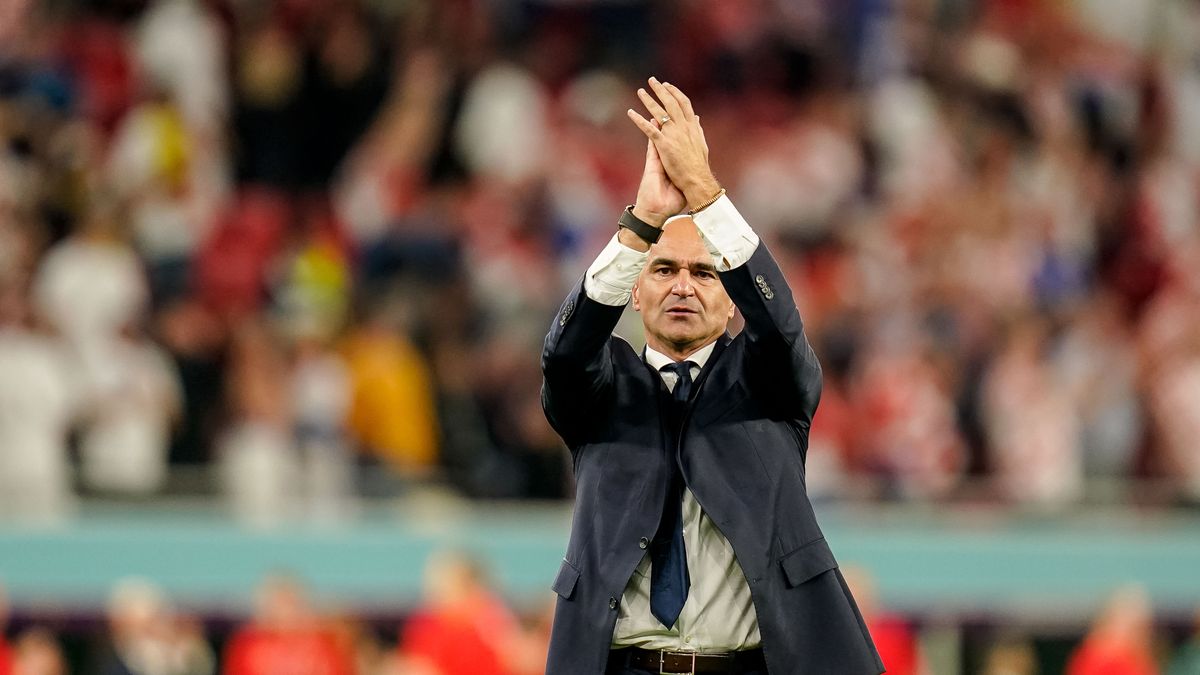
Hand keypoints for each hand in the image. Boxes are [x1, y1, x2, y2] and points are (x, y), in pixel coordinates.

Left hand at [626, 78, 722, 209]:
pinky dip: (639, 120)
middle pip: (671, 103)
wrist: (697, 181)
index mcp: (692, 127)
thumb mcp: (701, 144)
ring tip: (640, 91)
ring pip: (659, 112)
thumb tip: (696, 118)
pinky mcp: (664, 145)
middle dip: (661, 90)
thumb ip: (697, 130)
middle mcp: (683, 127)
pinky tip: (630, 113)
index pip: (684, 104)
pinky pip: (649, 129)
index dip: (675, 93)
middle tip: (652, 80)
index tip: (667, 85)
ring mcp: (673, 135)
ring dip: (649, 100)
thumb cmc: (699, 166)